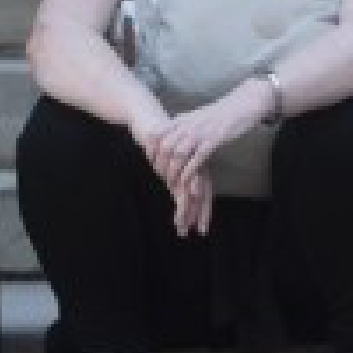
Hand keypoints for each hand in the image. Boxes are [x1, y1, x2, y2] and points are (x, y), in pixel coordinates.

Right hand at [130, 110, 216, 236]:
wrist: (149, 120)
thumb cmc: (161, 141)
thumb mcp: (170, 162)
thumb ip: (177, 177)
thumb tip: (181, 195)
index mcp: (195, 168)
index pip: (203, 193)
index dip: (203, 211)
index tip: (202, 229)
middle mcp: (193, 165)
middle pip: (201, 194)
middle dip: (200, 214)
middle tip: (199, 232)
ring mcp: (183, 161)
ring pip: (189, 189)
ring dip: (187, 208)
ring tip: (183, 225)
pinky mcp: (172, 157)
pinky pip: (179, 176)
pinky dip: (182, 189)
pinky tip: (184, 200)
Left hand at [149, 81, 271, 187]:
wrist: (243, 104)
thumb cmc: (221, 112)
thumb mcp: (197, 116)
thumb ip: (184, 125)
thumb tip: (172, 135)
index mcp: (182, 119)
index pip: (157, 134)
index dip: (151, 149)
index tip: (152, 162)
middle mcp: (188, 126)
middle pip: (165, 147)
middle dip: (161, 164)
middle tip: (162, 177)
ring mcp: (200, 133)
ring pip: (179, 154)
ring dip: (174, 171)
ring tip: (173, 183)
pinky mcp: (214, 140)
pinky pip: (197, 159)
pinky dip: (190, 172)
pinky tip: (187, 181)